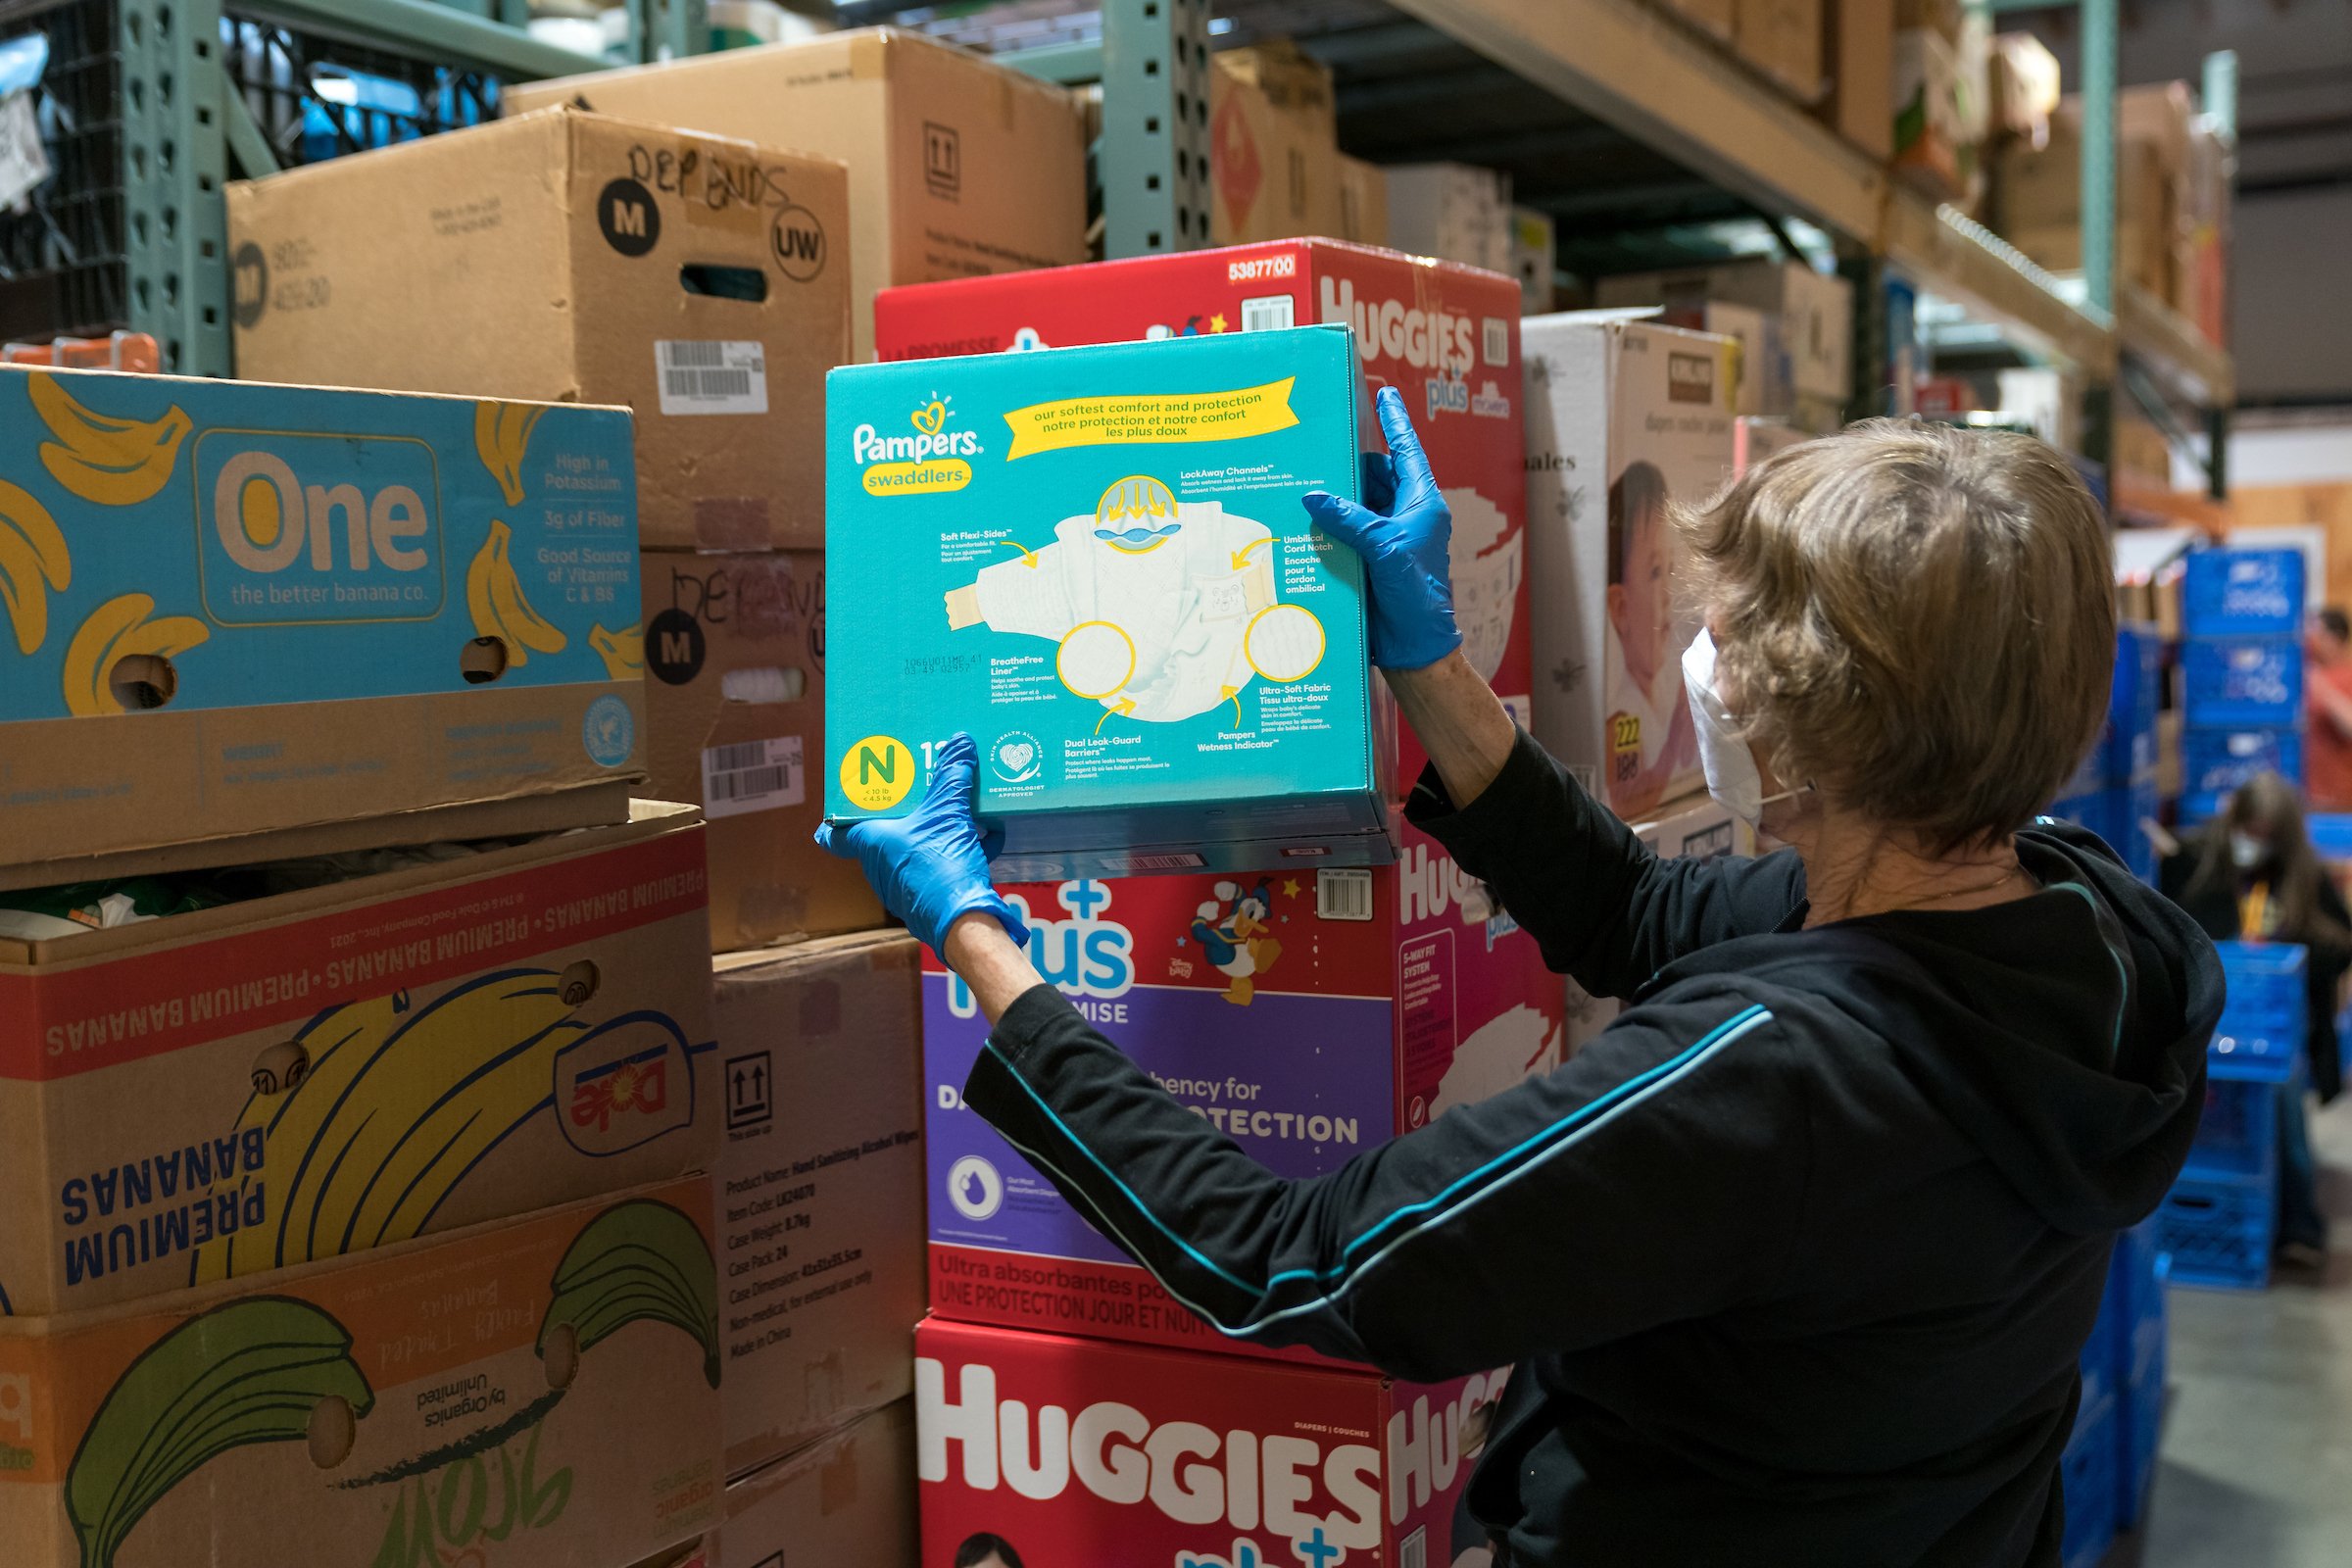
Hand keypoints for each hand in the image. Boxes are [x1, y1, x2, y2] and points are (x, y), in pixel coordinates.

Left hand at [814, 733, 1028, 956]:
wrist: (964, 923)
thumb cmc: (941, 864)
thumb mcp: (949, 812)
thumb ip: (952, 776)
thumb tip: (959, 741)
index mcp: (871, 841)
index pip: (833, 835)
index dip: (833, 820)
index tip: (842, 805)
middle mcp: (879, 865)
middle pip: (882, 834)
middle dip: (903, 813)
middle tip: (920, 789)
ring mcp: (901, 886)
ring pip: (914, 849)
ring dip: (935, 831)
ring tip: (961, 809)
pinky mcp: (927, 899)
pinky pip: (937, 867)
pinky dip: (956, 852)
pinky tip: (989, 838)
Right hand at [1302, 385, 1460, 671]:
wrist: (1413, 647)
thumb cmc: (1416, 595)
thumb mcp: (1385, 549)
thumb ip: (1351, 520)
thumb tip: (1314, 496)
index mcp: (1421, 504)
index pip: (1406, 452)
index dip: (1394, 422)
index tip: (1384, 394)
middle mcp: (1403, 516)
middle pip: (1373, 476)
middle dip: (1349, 463)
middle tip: (1320, 443)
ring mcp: (1383, 538)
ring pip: (1354, 504)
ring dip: (1333, 497)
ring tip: (1303, 477)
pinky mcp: (1365, 559)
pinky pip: (1341, 532)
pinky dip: (1325, 525)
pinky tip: (1300, 518)